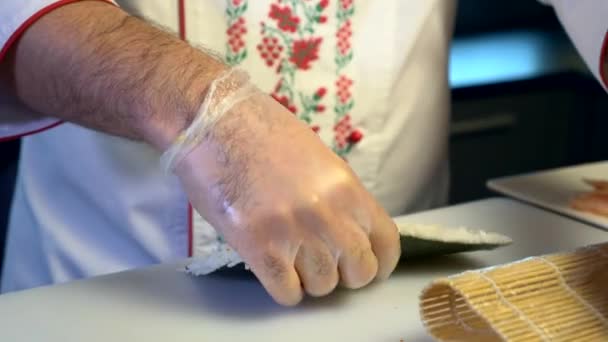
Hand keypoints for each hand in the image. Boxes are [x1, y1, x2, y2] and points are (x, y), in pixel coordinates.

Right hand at [171, 72, 399, 305]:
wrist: (212, 120)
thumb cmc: (260, 131)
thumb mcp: (317, 159)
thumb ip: (337, 196)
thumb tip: (347, 229)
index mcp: (347, 187)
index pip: (386, 241)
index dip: (380, 262)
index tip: (369, 268)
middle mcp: (329, 213)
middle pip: (359, 271)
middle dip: (344, 275)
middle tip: (322, 264)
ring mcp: (295, 231)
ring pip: (322, 286)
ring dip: (309, 280)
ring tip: (290, 259)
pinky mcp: (259, 246)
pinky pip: (287, 292)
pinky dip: (283, 288)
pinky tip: (272, 268)